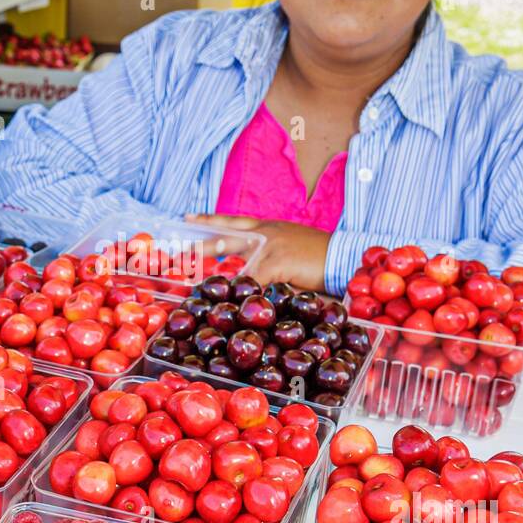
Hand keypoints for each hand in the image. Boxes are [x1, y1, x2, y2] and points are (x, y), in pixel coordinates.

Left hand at [187, 214, 329, 290]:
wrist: (344, 255)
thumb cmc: (321, 257)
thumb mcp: (290, 251)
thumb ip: (270, 260)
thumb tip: (252, 279)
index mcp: (267, 227)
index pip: (232, 221)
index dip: (209, 220)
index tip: (188, 218)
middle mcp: (265, 232)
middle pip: (225, 237)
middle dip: (200, 246)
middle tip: (178, 253)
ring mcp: (270, 246)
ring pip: (237, 263)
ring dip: (221, 281)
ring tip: (201, 291)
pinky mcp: (277, 261)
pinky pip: (254, 281)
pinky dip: (244, 294)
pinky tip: (234, 304)